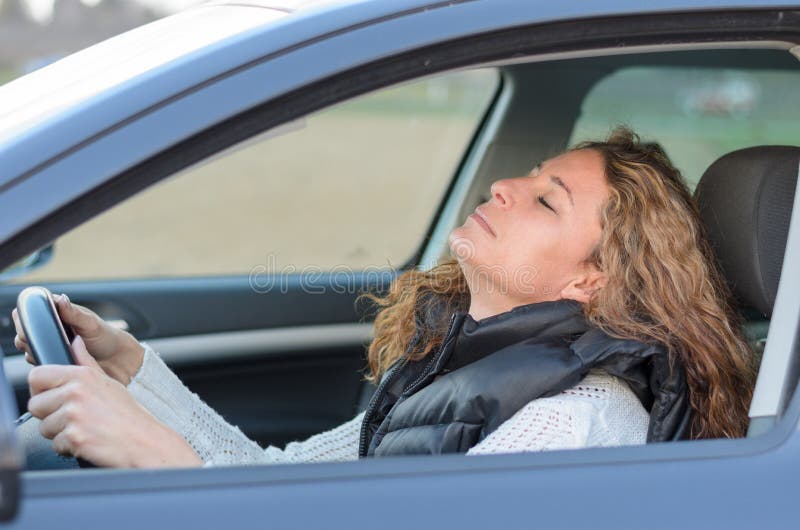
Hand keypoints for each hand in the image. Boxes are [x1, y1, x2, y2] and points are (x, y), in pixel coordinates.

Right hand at [13, 293, 144, 383]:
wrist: (118, 361)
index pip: (31, 311)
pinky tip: (56, 359)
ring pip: (29, 348)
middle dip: (29, 336)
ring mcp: (52, 346)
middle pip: (25, 332)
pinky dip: (43, 362)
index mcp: (59, 314)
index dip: (28, 317)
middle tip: (46, 338)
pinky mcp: (54, 362)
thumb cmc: (107, 337)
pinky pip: (39, 363)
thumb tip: (61, 299)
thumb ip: (74, 313)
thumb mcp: (91, 323)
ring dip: (36, 350)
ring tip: (56, 349)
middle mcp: (52, 330)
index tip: (35, 322)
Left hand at [27, 336, 202, 467]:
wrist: (144, 440)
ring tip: (84, 429)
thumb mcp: (108, 381)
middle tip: (74, 418)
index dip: (41, 390)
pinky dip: (69, 448)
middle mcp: (75, 392)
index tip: (53, 398)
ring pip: (43, 428)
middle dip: (50, 416)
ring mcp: (74, 415)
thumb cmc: (128, 414)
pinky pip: (55, 445)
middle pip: (35, 405)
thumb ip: (86, 362)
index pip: (36, 376)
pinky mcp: (74, 437)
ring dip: (60, 433)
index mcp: (82, 375)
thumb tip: (75, 341)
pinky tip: (88, 440)